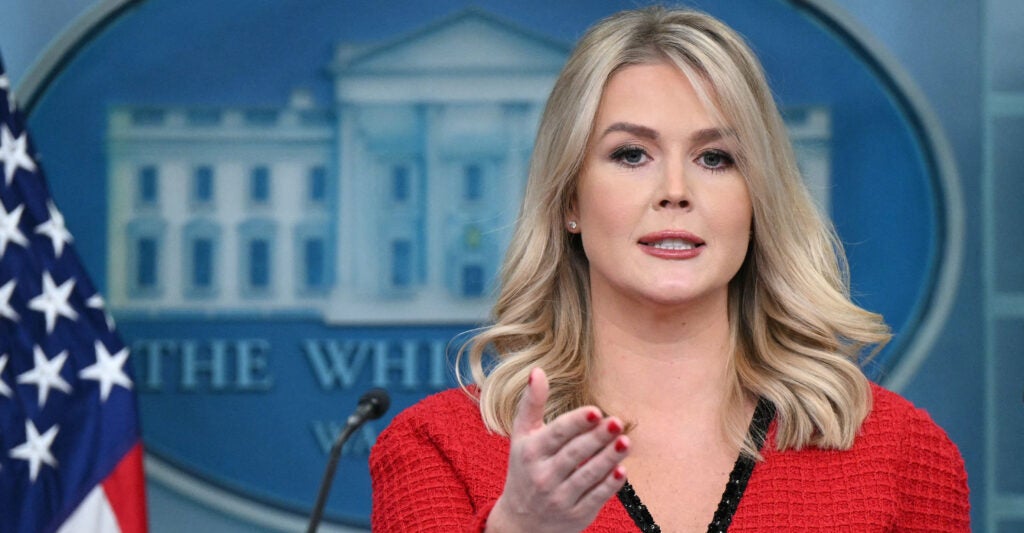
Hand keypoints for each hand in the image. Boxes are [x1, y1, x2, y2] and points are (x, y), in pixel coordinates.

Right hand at [486, 368, 628, 532]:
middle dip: (596, 438)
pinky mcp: (575, 515)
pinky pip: (595, 498)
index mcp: (530, 452)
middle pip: (574, 455)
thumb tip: (537, 371)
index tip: (595, 411)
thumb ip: (531, 404)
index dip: (576, 423)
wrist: (521, 522)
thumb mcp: (521, 436)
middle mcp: (542, 476)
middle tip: (616, 421)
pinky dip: (609, 485)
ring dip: (607, 459)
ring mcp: (559, 498)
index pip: (556, 435)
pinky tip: (623, 470)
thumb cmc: (525, 467)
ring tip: (625, 441)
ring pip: (587, 476)